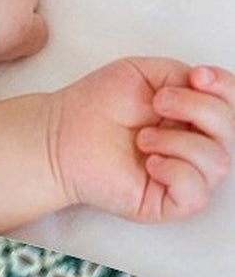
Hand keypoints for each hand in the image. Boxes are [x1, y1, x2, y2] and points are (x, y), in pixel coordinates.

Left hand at [50, 59, 234, 222]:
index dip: (226, 88)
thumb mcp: (144, 74)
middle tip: (158, 103)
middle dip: (199, 109)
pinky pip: (196, 193)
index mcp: (194, 116)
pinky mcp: (168, 202)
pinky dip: (176, 172)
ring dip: (178, 142)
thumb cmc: (95, 106)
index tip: (197, 76)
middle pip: (232, 131)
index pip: (233, 105)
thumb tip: (208, 87)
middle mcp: (195, 146)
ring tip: (141, 138)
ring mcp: (185, 176)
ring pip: (218, 162)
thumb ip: (183, 75)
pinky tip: (149, 162)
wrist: (59, 134)